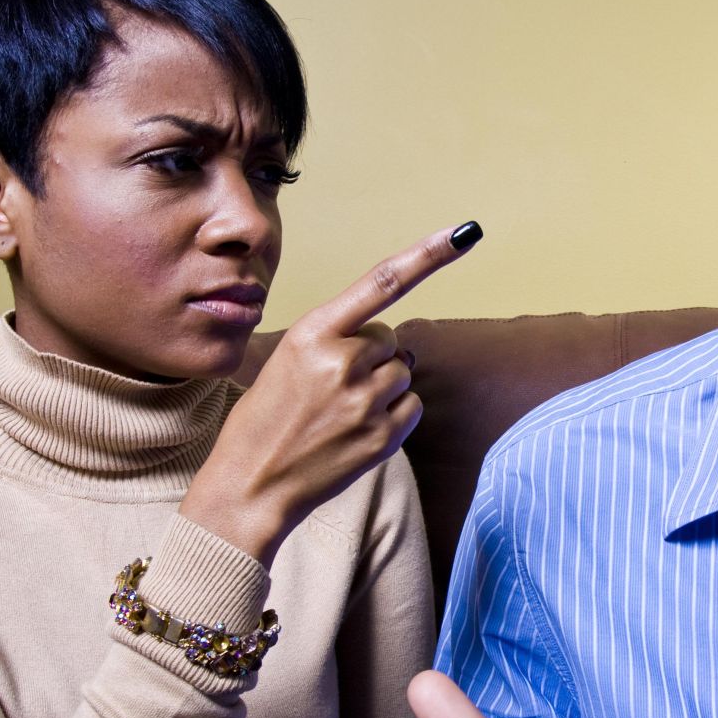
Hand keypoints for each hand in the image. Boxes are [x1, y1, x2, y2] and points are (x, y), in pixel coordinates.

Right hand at [181, 223, 477, 566]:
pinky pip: (411, 405)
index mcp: (312, 332)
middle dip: (371, 356)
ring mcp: (365, 401)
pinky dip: (393, 414)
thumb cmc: (264, 421)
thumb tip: (393, 345)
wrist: (251, 487)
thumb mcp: (287, 361)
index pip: (381, 283)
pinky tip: (357, 430)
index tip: (466, 231)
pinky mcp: (382, 437)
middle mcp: (343, 361)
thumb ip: (336, 340)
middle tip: (331, 387)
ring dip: (382, 386)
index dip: (428, 254)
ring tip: (339, 412)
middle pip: (390, 339)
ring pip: (402, 372)